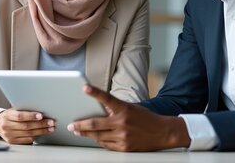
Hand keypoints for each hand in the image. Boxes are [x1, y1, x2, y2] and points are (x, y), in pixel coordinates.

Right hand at [0, 109, 54, 143]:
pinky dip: (36, 136)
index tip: (41, 115)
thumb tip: (41, 109)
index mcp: (7, 116)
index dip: (31, 116)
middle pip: (26, 126)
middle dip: (41, 124)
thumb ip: (24, 109)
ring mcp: (9, 135)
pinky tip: (42, 133)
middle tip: (51, 122)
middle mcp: (7, 126)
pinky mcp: (12, 141)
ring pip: (28, 134)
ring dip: (42, 131)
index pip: (20, 116)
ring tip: (50, 128)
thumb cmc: (10, 115)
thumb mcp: (14, 109)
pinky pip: (27, 140)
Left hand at [67, 85, 189, 151]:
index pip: (107, 98)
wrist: (163, 132)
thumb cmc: (146, 118)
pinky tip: (94, 138)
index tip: (84, 88)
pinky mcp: (124, 148)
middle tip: (71, 126)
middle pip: (95, 124)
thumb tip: (98, 112)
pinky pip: (106, 145)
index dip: (95, 92)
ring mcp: (123, 137)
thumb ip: (115, 110)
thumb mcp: (131, 108)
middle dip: (80, 125)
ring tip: (78, 131)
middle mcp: (122, 123)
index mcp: (124, 109)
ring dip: (86, 134)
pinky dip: (99, 141)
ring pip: (98, 136)